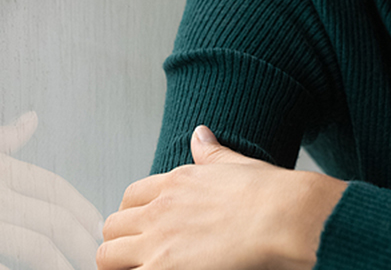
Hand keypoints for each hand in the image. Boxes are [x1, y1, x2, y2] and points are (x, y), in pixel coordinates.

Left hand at [97, 126, 345, 269]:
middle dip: (122, 242)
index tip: (144, 228)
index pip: (131, 196)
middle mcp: (159, 210)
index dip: (134, 215)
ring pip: (107, 256)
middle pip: (112, 227)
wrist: (284, 217)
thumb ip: (211, 153)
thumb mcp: (236, 164)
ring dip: (120, 264)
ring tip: (141, 268)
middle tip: (139, 257)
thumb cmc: (270, 194)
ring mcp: (157, 243)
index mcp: (175, 182)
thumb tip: (200, 133)